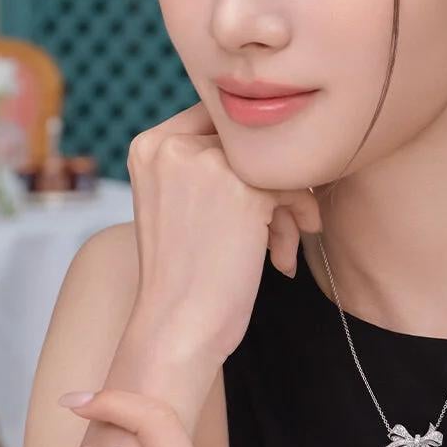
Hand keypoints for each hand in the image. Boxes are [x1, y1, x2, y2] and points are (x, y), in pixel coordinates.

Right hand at [126, 98, 321, 360]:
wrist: (177, 326)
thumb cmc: (185, 275)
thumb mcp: (177, 203)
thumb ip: (204, 164)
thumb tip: (271, 135)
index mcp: (149, 144)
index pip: (217, 120)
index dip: (248, 154)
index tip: (261, 192)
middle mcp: (172, 145)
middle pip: (251, 140)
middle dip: (273, 181)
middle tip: (281, 222)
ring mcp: (207, 163)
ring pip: (276, 163)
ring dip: (288, 205)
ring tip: (281, 245)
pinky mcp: (243, 190)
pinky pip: (292, 188)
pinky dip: (297, 220)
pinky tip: (281, 258)